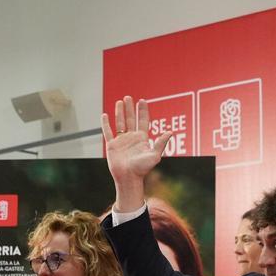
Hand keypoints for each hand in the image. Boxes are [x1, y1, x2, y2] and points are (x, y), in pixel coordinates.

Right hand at [101, 96, 171, 212]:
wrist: (129, 178)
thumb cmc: (142, 169)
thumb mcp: (154, 155)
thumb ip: (160, 143)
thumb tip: (170, 132)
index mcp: (142, 139)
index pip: (142, 121)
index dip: (142, 111)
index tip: (142, 100)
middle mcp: (132, 138)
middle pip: (130, 119)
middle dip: (130, 108)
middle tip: (128, 97)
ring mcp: (121, 141)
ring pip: (120, 123)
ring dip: (119, 112)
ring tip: (119, 102)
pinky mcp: (111, 145)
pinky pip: (108, 132)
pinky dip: (106, 124)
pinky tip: (105, 115)